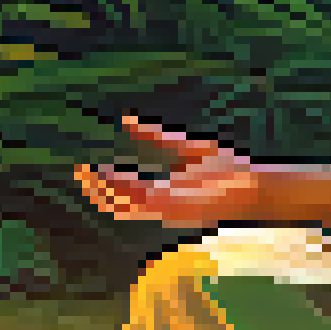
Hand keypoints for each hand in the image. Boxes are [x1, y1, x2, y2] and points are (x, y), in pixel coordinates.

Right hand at [74, 116, 261, 230]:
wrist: (253, 185)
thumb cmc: (226, 169)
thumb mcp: (184, 148)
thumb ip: (155, 137)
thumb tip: (125, 120)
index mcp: (162, 197)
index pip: (123, 196)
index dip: (102, 184)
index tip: (85, 167)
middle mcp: (160, 208)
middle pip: (117, 205)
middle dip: (96, 190)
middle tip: (78, 172)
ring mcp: (165, 210)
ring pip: (123, 204)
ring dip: (103, 190)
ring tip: (86, 172)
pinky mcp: (174, 207)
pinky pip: (139, 199)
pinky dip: (121, 188)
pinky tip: (109, 173)